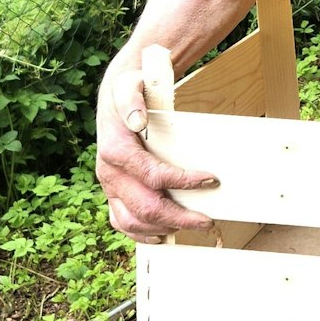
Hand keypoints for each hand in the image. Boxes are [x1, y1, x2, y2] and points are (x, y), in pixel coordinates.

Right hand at [95, 47, 217, 244]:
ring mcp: (109, 187)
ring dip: (164, 228)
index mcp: (115, 150)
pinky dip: (143, 234)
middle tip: (207, 220)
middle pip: (145, 207)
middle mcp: (108, 173)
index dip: (183, 182)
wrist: (114, 96)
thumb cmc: (128, 90)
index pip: (153, 176)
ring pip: (132, 221)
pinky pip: (122, 222)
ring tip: (192, 224)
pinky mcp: (112, 193)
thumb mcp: (129, 85)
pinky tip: (164, 235)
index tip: (211, 180)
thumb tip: (137, 120)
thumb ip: (131, 100)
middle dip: (179, 217)